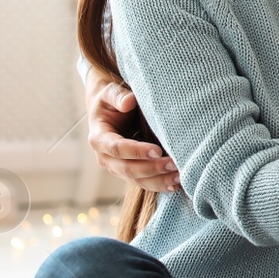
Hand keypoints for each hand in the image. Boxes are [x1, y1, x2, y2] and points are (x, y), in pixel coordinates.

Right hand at [86, 68, 177, 192]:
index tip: (157, 150)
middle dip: (151, 169)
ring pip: (136, 180)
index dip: (136, 151)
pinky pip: (143, 182)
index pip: (117, 148)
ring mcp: (117, 167)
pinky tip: (175, 185)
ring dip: (158, 181)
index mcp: (99, 138)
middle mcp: (105, 157)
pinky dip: (159, 185)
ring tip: (179, 177)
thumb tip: (129, 102)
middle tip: (174, 164)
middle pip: (127, 168)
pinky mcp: (129, 172)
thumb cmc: (112, 99)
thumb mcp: (110, 92)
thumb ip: (118, 96)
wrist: (110, 110)